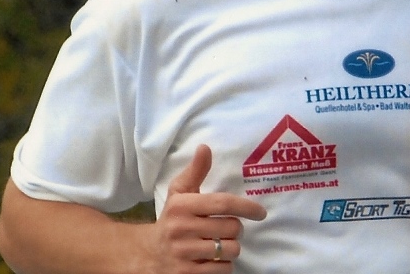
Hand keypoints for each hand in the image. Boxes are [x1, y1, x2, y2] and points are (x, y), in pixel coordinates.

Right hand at [143, 144, 266, 272]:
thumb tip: (205, 147)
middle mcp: (181, 229)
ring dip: (231, 248)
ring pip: (230, 250)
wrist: (148, 254)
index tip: (261, 213)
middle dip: (236, 229)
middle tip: (228, 229)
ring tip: (220, 244)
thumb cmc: (172, 218)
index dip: (247, 207)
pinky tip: (213, 260)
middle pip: (232, 228)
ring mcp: (184, 254)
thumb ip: (196, 171)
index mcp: (181, 206)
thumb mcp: (179, 193)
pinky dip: (224, 266)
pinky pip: (223, 270)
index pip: (223, 203)